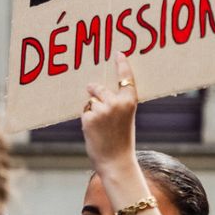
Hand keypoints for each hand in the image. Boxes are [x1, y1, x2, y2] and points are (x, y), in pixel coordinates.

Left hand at [81, 53, 137, 170]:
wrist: (116, 161)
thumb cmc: (121, 140)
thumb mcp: (125, 118)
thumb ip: (117, 103)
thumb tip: (97, 91)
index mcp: (130, 102)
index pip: (126, 79)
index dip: (122, 65)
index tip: (117, 53)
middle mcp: (116, 103)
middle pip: (99, 89)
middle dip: (94, 93)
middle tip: (99, 110)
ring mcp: (102, 110)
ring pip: (90, 102)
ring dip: (92, 112)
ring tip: (101, 128)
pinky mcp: (89, 117)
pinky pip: (84, 112)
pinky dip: (87, 120)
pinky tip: (95, 132)